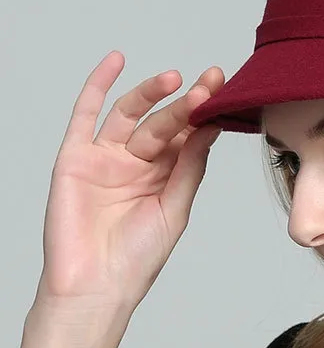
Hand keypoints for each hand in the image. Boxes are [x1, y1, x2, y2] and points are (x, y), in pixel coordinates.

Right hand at [36, 51, 225, 315]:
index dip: (204, 110)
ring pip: (130, 114)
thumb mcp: (175, 206)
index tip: (223, 85)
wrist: (96, 286)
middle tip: (206, 87)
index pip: (188, 133)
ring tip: (174, 80)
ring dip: (151, 93)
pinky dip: (98, 85)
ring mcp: (106, 157)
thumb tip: (212, 125)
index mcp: (166, 173)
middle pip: (164, 122)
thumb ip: (190, 164)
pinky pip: (85, 114)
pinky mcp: (75, 157)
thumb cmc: (139, 256)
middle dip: (186, 104)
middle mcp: (137, 161)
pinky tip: (117, 61)